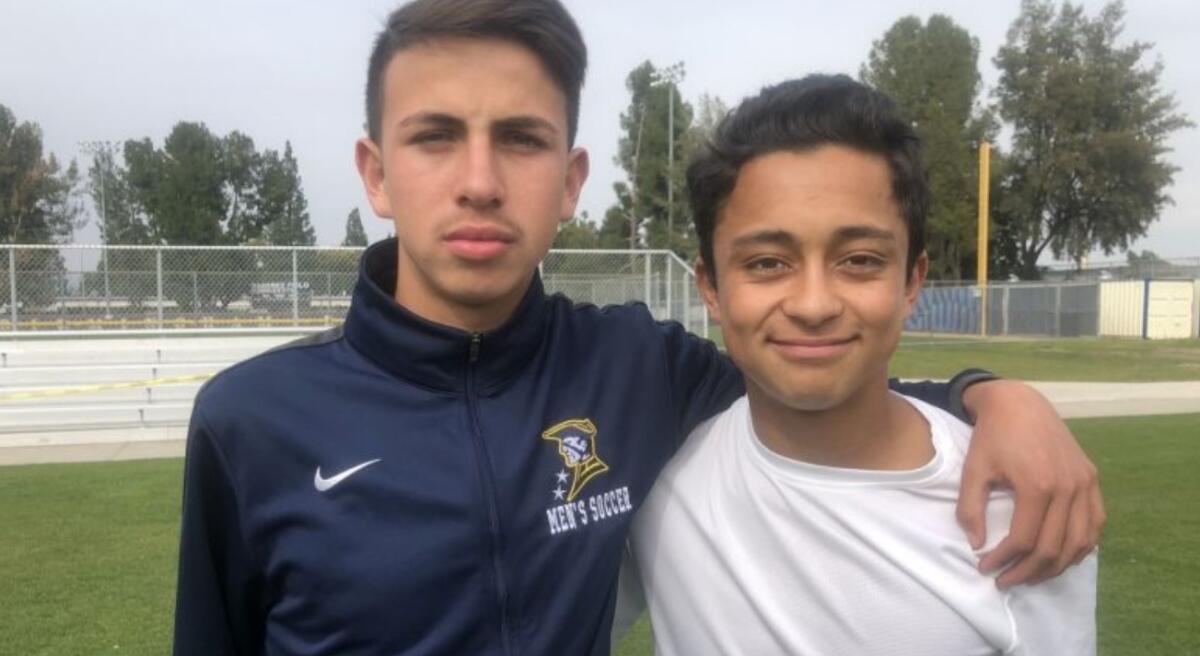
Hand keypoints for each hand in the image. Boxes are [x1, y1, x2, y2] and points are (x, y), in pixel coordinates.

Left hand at [956, 379, 1104, 587]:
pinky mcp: (1092, 478)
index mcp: (1038, 485)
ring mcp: (1085, 483)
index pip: (1025, 540)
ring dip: (1056, 566)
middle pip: (1053, 548)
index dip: (1004, 560)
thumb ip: (971, 509)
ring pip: (1079, 542)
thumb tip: (977, 545)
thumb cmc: (992, 436)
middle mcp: (1068, 487)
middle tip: (1006, 580)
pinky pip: (1095, 523)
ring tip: (1031, 575)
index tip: (985, 567)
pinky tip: (1061, 555)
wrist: (1019, 403)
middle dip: (1027, 571)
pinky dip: (1081, 546)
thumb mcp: (973, 470)